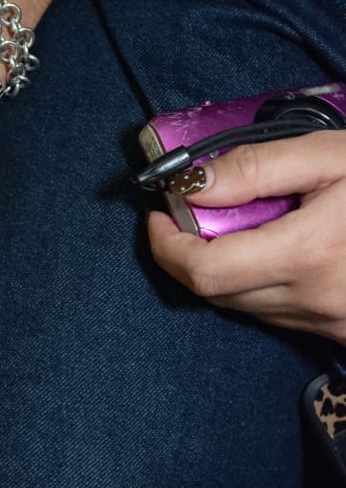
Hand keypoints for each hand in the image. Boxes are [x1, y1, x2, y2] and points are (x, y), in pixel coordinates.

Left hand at [148, 132, 345, 342]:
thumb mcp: (330, 157)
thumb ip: (256, 169)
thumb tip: (192, 185)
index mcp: (306, 254)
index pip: (203, 271)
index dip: (166, 245)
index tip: (159, 214)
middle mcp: (311, 299)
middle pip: (213, 291)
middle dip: (185, 253)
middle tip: (190, 214)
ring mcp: (325, 321)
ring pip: (239, 304)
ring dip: (218, 267)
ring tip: (235, 224)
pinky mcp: (336, 330)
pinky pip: (271, 312)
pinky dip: (252, 282)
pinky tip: (271, 247)